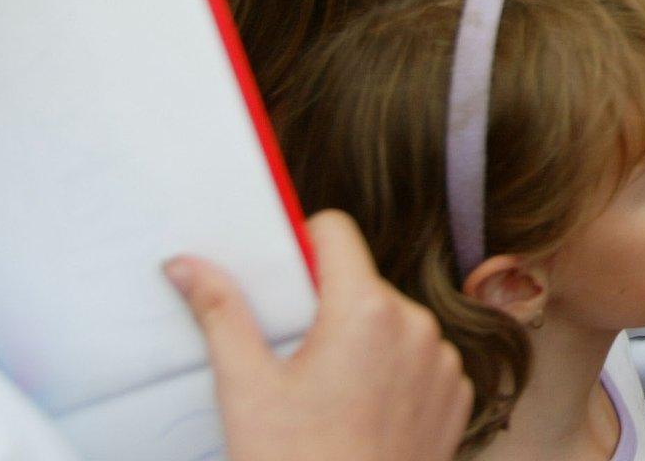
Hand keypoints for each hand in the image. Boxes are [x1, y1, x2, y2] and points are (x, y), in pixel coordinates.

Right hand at [165, 211, 471, 460]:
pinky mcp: (457, 394)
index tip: (281, 279)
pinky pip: (421, 361)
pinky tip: (361, 413)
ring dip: (362, 342)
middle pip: (362, 283)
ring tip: (326, 395)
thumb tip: (187, 263)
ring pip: (393, 323)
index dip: (302, 245)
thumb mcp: (245, 388)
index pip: (335, 231)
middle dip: (327, 307)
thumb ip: (221, 313)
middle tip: (291, 356)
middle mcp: (418, 325)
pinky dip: (394, 375)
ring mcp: (444, 361)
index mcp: (367, 310)